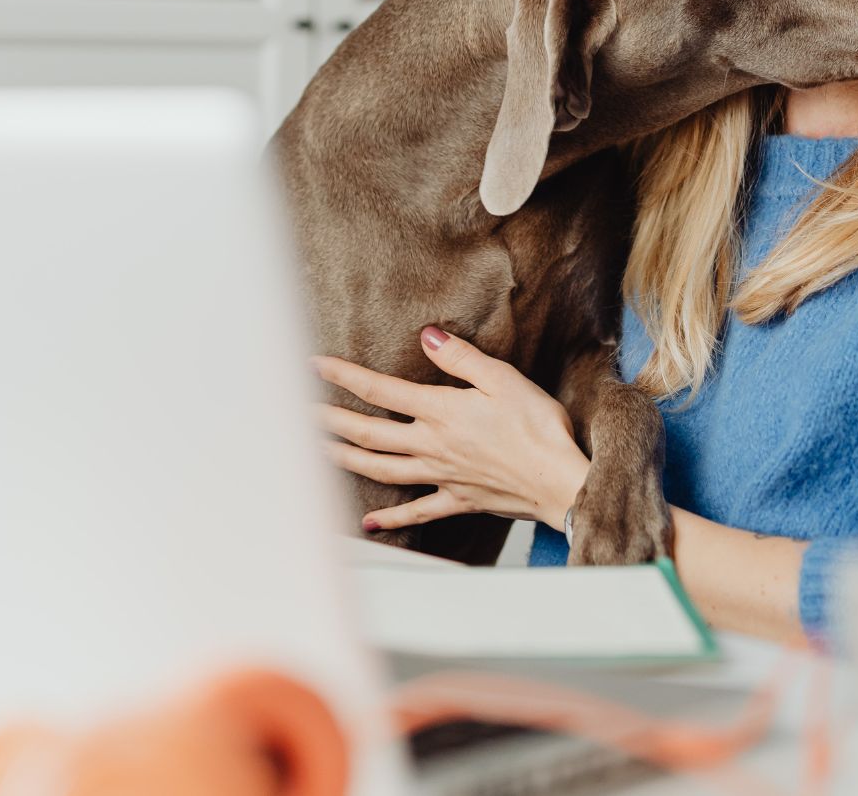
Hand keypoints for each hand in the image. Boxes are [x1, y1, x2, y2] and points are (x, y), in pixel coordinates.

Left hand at [314, 327, 591, 534]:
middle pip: (369, 434)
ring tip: (318, 452)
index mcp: (441, 411)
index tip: (315, 365)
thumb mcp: (503, 378)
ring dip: (345, 460)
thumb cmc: (538, 426)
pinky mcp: (458, 500)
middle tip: (297, 412)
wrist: (559, 479)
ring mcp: (442, 476)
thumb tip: (426, 336)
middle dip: (330, 421)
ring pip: (382, 470)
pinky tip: (371, 521)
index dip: (344, 377)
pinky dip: (390, 518)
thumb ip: (460, 358)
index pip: (381, 391)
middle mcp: (432, 445)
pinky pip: (417, 511)